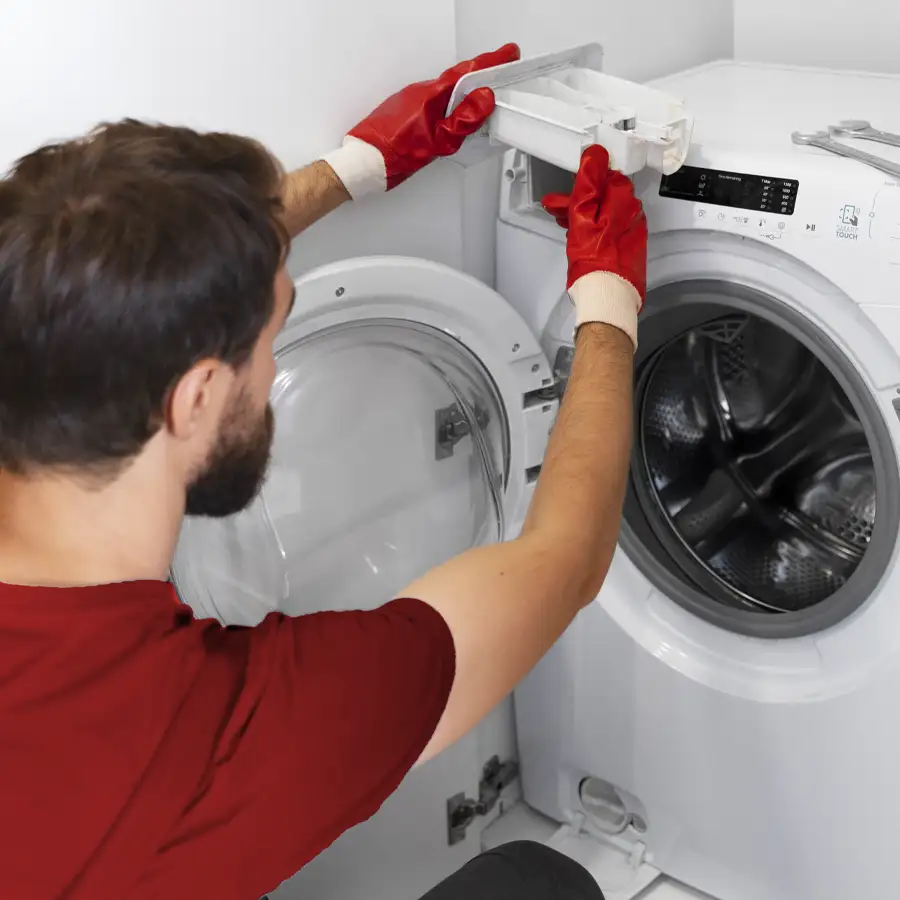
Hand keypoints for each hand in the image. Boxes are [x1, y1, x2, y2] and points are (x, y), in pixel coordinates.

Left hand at [321, 44, 519, 198]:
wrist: (361, 164)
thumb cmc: (392, 155)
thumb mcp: (436, 142)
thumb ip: (461, 121)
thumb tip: (484, 99)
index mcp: (430, 96)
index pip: (466, 73)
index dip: (489, 63)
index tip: (507, 54)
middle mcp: (420, 93)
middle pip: (457, 80)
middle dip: (481, 76)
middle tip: (500, 74)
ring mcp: (411, 102)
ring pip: (445, 93)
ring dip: (464, 93)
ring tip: (482, 100)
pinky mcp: (405, 113)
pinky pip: (434, 102)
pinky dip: (449, 105)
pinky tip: (452, 118)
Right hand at [541, 146, 646, 349]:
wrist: (607, 297)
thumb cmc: (595, 262)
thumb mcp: (583, 216)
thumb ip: (589, 183)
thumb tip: (595, 157)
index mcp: (624, 202)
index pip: (606, 176)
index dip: (585, 179)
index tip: (570, 185)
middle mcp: (633, 215)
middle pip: (605, 197)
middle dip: (581, 199)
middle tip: (559, 207)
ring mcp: (633, 234)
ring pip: (606, 214)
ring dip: (585, 214)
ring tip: (564, 222)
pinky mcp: (630, 250)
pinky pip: (611, 230)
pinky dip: (595, 229)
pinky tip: (581, 236)